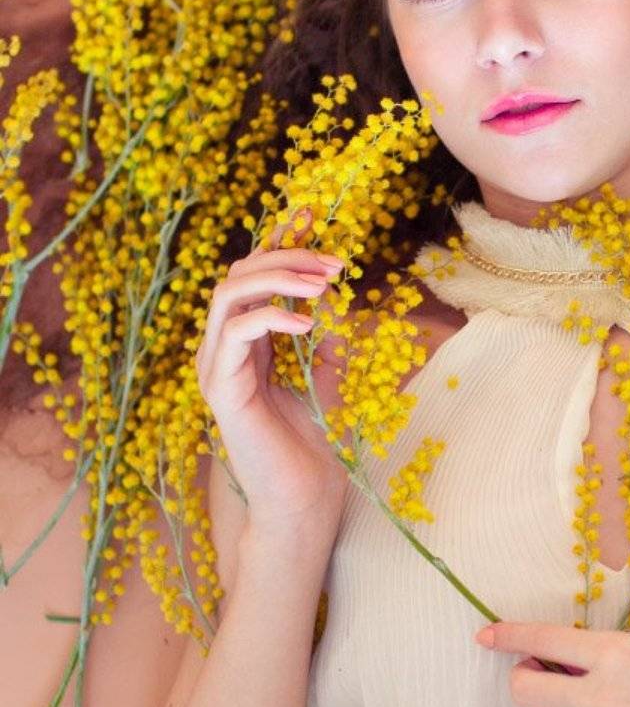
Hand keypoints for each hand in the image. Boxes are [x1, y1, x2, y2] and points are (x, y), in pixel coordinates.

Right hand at [194, 208, 349, 539]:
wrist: (307, 495)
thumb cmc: (318, 438)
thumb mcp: (330, 369)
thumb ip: (328, 331)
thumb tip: (336, 290)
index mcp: (246, 342)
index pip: (254, 275)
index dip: (279, 240)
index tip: (313, 211)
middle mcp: (224, 349)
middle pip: (238, 274)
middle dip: (286, 256)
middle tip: (334, 263)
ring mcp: (216, 368)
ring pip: (228, 294)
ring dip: (280, 278)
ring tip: (323, 284)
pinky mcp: (220, 389)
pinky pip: (235, 333)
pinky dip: (271, 316)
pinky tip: (308, 322)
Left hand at [475, 621, 629, 706]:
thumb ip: (621, 652)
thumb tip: (582, 655)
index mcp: (619, 651)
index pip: (542, 639)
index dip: (508, 634)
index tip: (486, 632)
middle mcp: (607, 696)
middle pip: (529, 690)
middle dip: (524, 675)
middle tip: (540, 667)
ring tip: (557, 702)